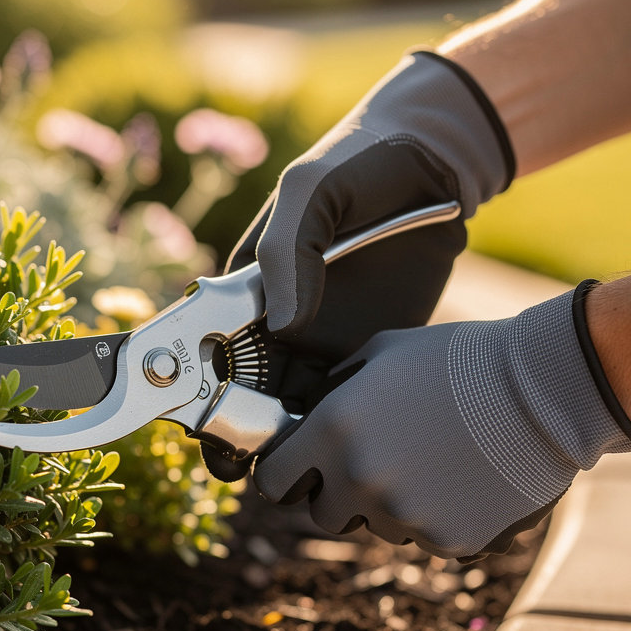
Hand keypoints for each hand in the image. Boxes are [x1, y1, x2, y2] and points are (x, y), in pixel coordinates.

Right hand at [202, 51, 513, 480]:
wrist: (434, 166)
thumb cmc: (358, 165)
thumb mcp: (313, 190)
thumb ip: (288, 250)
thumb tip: (283, 327)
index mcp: (242, 290)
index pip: (202, 351)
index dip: (196, 392)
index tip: (204, 424)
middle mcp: (274, 325)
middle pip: (238, 394)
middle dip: (234, 432)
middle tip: (250, 459)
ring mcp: (320, 343)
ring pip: (286, 410)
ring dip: (283, 443)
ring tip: (298, 465)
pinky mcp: (365, 355)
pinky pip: (341, 404)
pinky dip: (334, 432)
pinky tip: (342, 449)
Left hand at [252, 284, 630, 560]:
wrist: (543, 386)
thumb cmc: (457, 360)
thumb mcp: (381, 354)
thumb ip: (335, 390)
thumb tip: (310, 415)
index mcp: (333, 429)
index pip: (273, 481)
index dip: (285, 476)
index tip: (300, 473)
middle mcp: (359, 478)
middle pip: (323, 515)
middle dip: (340, 495)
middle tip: (377, 466)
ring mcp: (404, 515)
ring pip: (379, 528)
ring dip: (394, 505)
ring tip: (435, 462)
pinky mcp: (449, 540)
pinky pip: (427, 538)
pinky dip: (440, 518)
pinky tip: (465, 480)